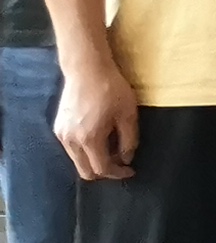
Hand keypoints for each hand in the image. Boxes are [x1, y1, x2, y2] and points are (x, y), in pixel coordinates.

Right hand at [53, 58, 137, 183]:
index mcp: (89, 139)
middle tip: (121, 163)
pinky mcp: (58, 128)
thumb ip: (129, 140)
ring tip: (112, 149)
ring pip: (77, 161)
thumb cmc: (111, 89)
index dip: (118, 173)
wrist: (87, 69)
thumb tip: (126, 159)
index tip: (131, 170)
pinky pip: (71, 150)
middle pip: (85, 171)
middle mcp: (70, 141)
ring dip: (94, 161)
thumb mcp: (128, 114)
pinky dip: (85, 152)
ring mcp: (61, 135)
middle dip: (104, 172)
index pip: (101, 168)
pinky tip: (99, 139)